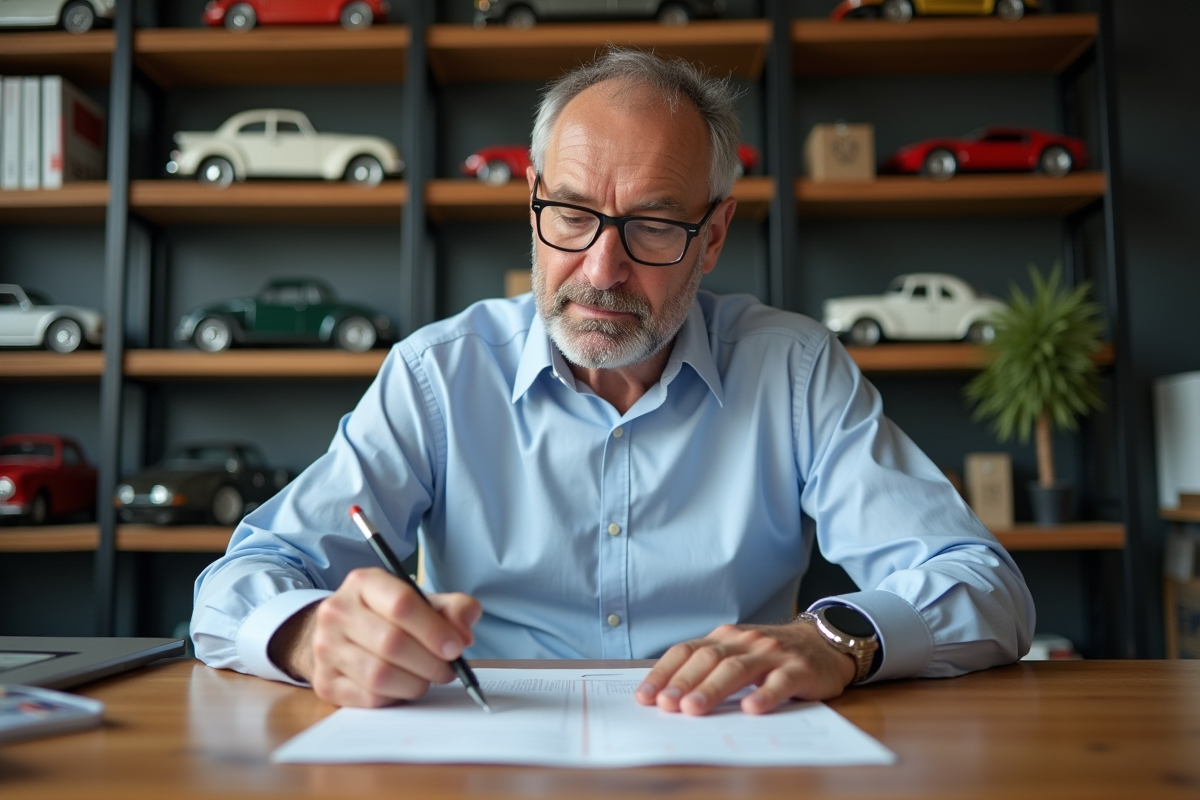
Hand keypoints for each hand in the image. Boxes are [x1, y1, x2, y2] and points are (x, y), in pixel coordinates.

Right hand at [268, 567, 480, 707]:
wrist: (344, 635)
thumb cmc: (390, 617)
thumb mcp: (423, 602)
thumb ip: (454, 610)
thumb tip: (463, 636)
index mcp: (363, 583)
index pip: (401, 604)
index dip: (434, 629)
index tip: (456, 647)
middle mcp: (337, 611)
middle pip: (392, 643)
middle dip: (430, 662)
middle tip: (448, 670)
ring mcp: (325, 647)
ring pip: (379, 675)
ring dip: (415, 683)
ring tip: (427, 678)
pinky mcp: (325, 681)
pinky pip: (368, 698)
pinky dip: (395, 697)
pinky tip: (403, 686)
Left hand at [634, 621, 856, 715]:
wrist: (824, 642)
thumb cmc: (771, 655)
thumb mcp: (738, 654)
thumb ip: (709, 668)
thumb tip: (667, 696)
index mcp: (724, 637)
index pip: (686, 651)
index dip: (664, 672)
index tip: (645, 696)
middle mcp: (745, 641)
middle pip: (708, 659)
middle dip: (683, 682)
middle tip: (666, 705)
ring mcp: (772, 653)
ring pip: (737, 669)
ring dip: (713, 689)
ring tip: (694, 708)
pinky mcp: (799, 669)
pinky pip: (779, 681)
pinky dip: (764, 694)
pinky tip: (751, 708)